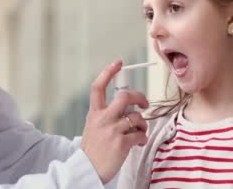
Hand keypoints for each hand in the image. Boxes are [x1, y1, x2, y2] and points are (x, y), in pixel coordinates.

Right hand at [81, 60, 148, 183]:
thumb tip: (128, 109)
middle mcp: (103, 118)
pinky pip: (140, 134)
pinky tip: (138, 142)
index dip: (108, 72)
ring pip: (137, 117)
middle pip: (125, 97)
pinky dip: (142, 138)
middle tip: (144, 103)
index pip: (98, 87)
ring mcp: (112, 130)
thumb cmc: (93, 149)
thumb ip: (106, 115)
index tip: (118, 63)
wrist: (88, 169)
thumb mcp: (93, 127)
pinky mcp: (122, 142)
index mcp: (94, 113)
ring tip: (138, 132)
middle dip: (138, 97)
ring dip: (142, 124)